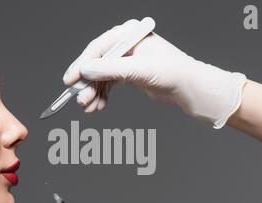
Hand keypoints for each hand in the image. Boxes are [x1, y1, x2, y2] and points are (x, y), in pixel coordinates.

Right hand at [63, 18, 246, 128]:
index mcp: (129, 35)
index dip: (82, 65)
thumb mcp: (139, 70)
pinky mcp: (129, 74)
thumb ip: (111, 69)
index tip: (70, 81)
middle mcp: (126, 45)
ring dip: (94, 93)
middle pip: (98, 64)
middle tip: (81, 101)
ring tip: (89, 109)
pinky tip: (98, 107)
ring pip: (102, 77)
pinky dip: (103, 96)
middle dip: (88, 85)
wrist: (191, 89)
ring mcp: (127, 60)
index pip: (98, 48)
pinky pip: (110, 84)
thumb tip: (85, 70)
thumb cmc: (172, 73)